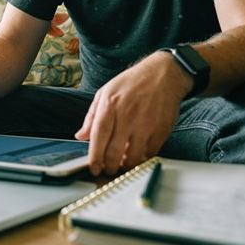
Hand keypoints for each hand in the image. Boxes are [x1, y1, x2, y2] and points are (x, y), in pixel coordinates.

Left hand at [75, 52, 191, 175]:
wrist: (164, 75)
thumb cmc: (132, 83)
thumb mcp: (105, 92)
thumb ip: (91, 116)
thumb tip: (80, 136)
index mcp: (110, 105)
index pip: (98, 137)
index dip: (94, 157)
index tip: (94, 168)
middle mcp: (127, 115)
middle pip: (114, 152)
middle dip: (109, 167)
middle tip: (107, 170)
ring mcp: (145, 124)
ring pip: (132, 158)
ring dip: (125, 166)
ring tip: (122, 164)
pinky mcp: (160, 130)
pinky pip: (149, 154)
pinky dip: (141, 159)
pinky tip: (137, 155)